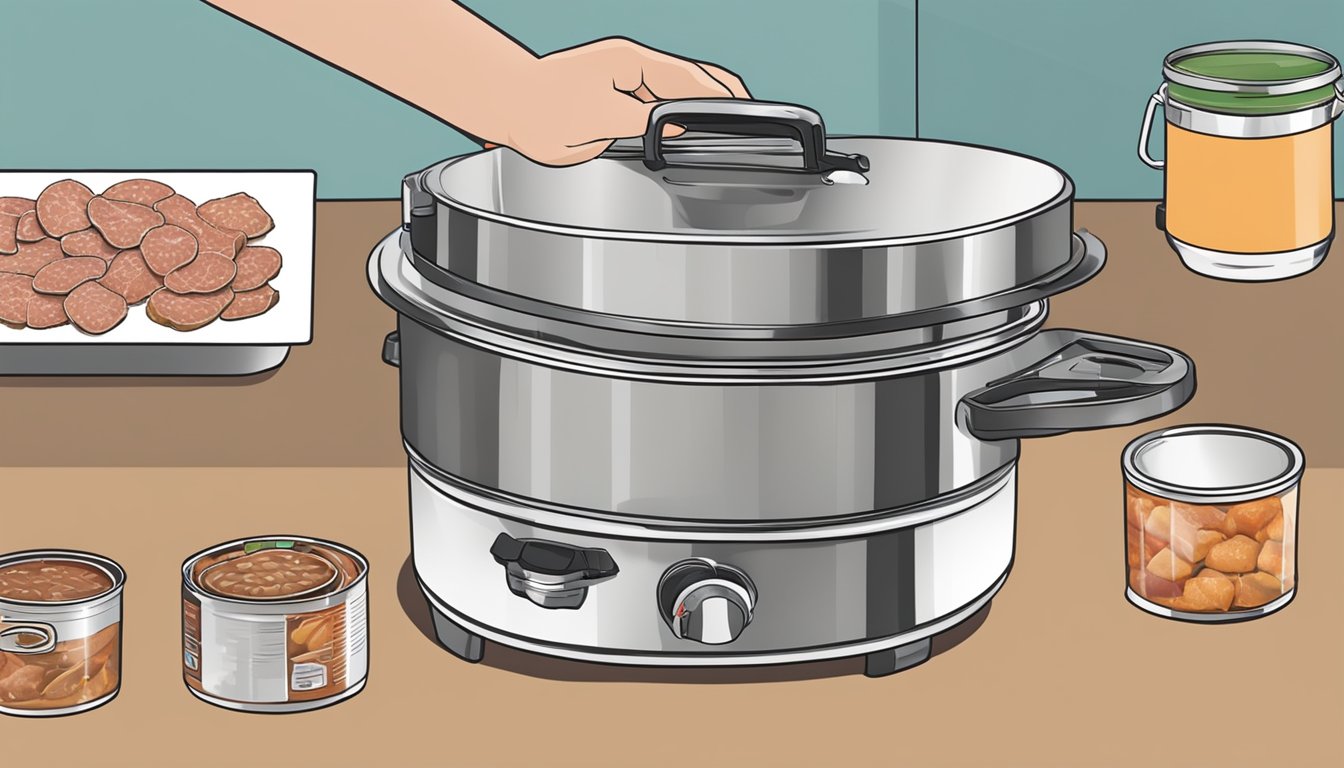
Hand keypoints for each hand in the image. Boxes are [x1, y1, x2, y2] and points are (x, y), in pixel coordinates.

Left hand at [493, 38, 750, 165]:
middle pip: (690, 78)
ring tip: (728, 125)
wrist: (506, 104)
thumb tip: (679, 127)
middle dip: (720, 95)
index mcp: (630, 62)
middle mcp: (630, 65)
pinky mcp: (615, 96)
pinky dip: (678, 114)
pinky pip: (658, 102)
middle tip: (750, 115)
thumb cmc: (539, 109)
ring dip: (700, 106)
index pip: (689, 78)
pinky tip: (686, 130)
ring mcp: (623, 79)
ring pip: (676, 90)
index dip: (720, 96)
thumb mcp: (598, 121)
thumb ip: (644, 123)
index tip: (747, 108)